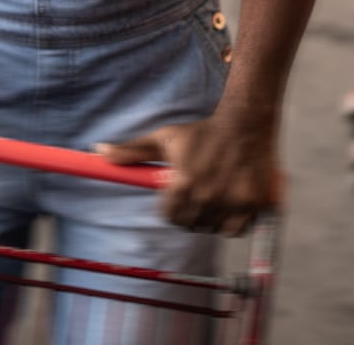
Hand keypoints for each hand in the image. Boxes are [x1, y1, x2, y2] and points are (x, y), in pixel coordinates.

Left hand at [97, 106, 280, 235]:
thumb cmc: (202, 132)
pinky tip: (230, 203)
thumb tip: (99, 153)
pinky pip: (236, 230)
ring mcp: (233, 203)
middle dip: (190, 212)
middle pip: (189, 224)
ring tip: (214, 195)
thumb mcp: (165, 139)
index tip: (178, 194)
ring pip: (212, 228)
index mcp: (184, 183)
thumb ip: (131, 151)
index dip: (170, 206)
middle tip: (197, 194)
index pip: (168, 215)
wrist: (245, 123)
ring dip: (211, 218)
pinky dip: (232, 223)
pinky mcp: (254, 205)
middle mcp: (208, 197)